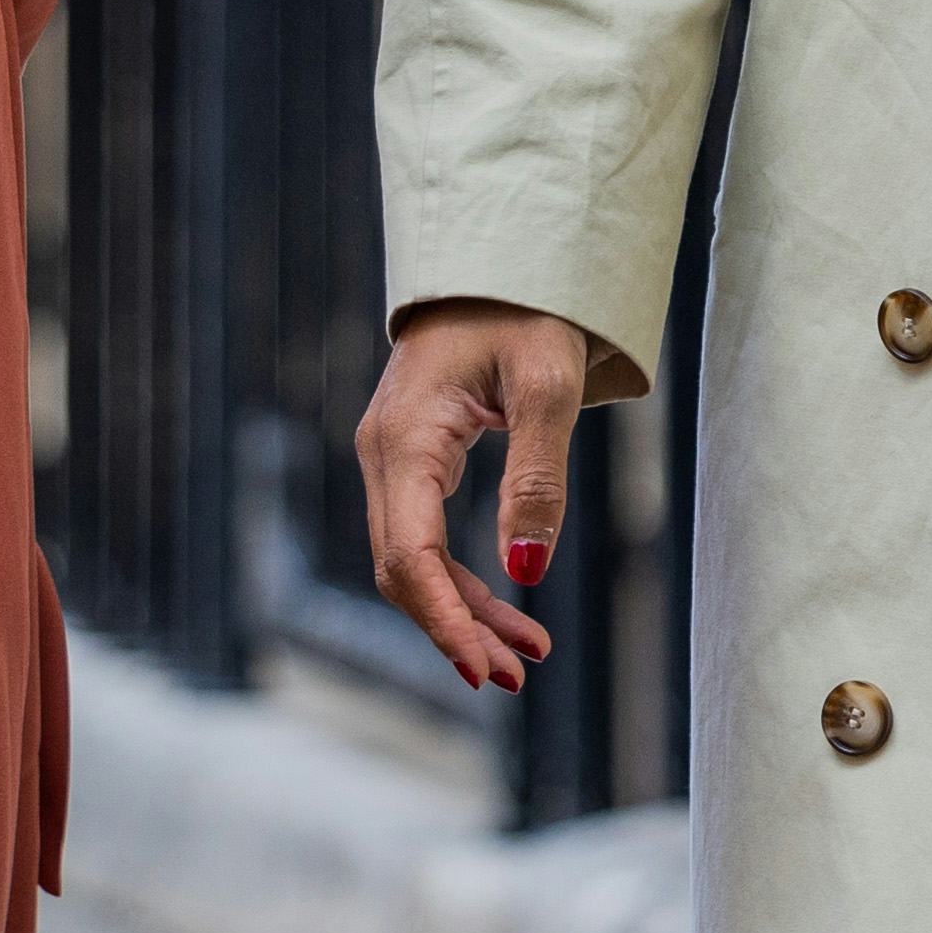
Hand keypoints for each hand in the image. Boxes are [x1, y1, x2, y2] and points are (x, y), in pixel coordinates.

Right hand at [355, 298, 590, 694]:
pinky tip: (508, 606)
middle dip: (456, 629)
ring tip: (526, 658)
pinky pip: (425, 537)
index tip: (486, 672)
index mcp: (406, 436)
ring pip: (413, 561)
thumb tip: (527, 569)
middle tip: (519, 675)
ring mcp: (393, 458)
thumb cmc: (528, 308)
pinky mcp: (413, 460)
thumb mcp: (547, 385)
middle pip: (404, 569)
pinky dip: (462, 580)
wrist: (500, 257)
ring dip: (462, 613)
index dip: (445, 621)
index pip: (410, 554)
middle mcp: (384, 454)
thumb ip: (538, 476)